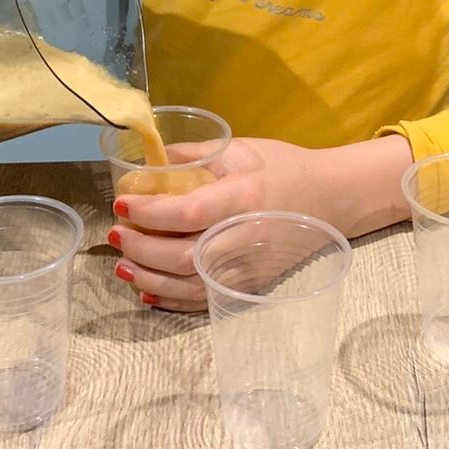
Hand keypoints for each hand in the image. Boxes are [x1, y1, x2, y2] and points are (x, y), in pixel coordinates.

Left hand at [107, 137, 329, 312]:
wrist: (332, 200)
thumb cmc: (285, 167)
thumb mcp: (243, 148)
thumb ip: (195, 153)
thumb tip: (149, 158)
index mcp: (244, 197)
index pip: (189, 213)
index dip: (150, 213)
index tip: (121, 203)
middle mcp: (245, 238)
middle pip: (184, 256)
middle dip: (141, 249)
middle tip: (115, 233)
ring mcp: (248, 268)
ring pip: (190, 286)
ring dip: (149, 280)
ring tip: (122, 266)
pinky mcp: (249, 286)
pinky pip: (204, 300)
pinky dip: (171, 300)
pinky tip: (148, 292)